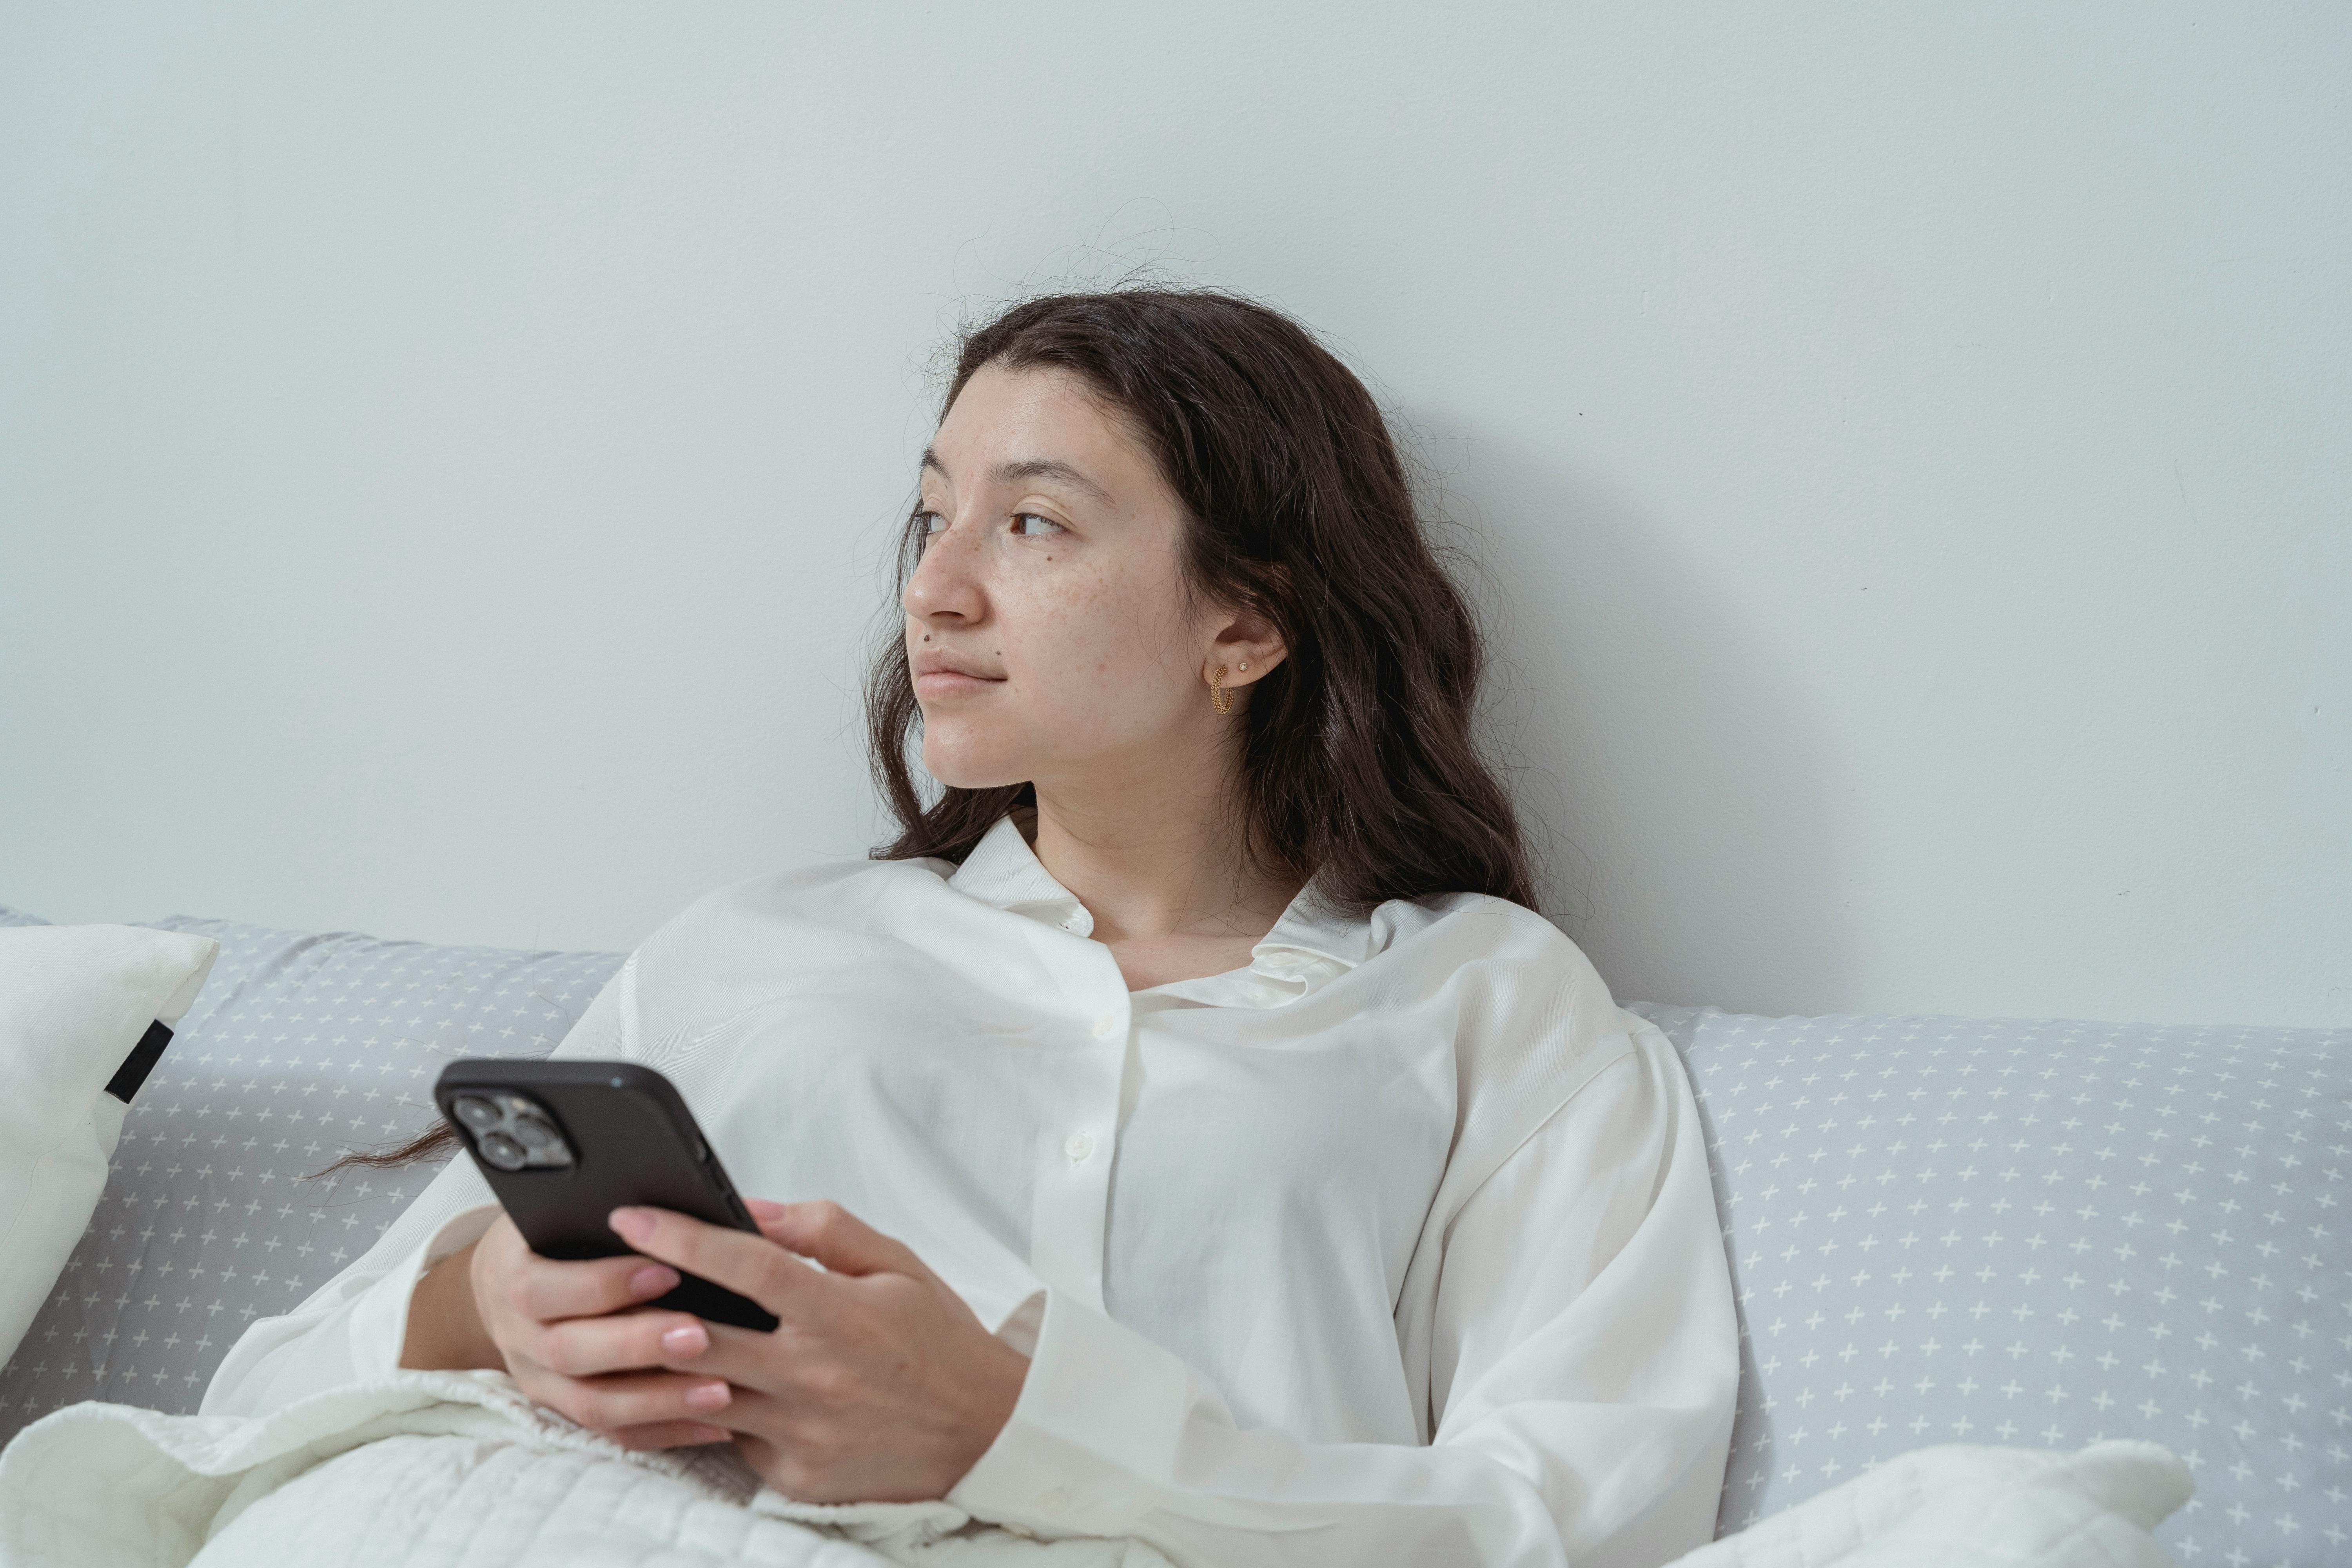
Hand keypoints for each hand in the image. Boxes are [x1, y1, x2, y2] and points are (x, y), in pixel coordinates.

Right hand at [457, 1211, 741, 1450]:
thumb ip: (612, 1208)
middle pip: (571, 1351)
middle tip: (701, 1334)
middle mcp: (519, 1338)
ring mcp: (541, 1383)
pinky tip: (720, 1424)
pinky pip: (616, 1434)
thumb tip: (697, 1202)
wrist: (510, 1281)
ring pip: (593, 1404)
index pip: (545, 1288)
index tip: (669, 1269)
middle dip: (639, 1345)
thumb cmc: (553, 1233)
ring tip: (722, 1391)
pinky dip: (667, 1432)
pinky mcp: (569, 1412)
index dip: (604, 1283)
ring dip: (660, 1400)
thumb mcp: (563, 1209)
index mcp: (512, 1279)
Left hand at [608, 1198, 1030, 1502]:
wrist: (985, 1435)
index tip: (633, 1217)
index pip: (746, 1267)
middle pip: (700, 1338)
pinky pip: (733, 1439)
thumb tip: (755, 1210)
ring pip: (702, 1395)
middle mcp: (814, 1377)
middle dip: (644, 1308)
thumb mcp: (900, 1266)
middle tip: (612, 1283)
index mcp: (841, 1315)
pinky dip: (717, 1412)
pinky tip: (715, 1390)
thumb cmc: (940, 1342)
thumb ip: (827, 1231)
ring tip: (645, 1333)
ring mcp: (801, 1432)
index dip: (682, 1238)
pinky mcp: (795, 1475)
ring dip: (668, 1365)